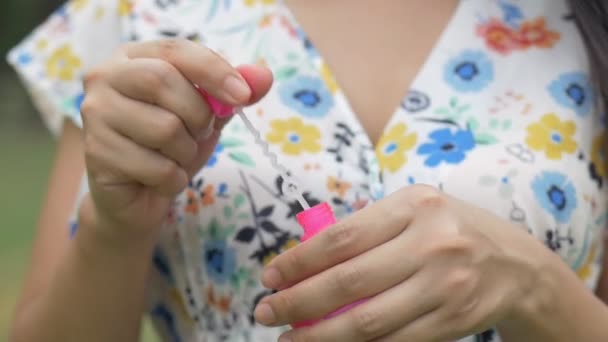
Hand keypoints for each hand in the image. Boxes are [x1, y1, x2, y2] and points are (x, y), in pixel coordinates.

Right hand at [80, 39, 272, 236]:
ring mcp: (95, 115)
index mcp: (133, 57)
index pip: (176, 51)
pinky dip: (173, 179)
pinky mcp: (96, 153)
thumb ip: (233, 95)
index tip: (243, 96)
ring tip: (173, 157)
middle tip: (199, 133)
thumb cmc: (170, 146)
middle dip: (198, 115)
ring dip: (185, 152)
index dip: (214, 71)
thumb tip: (264, 76)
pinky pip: (157, 167)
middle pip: (162, 81)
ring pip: (164, 128)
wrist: (139, 195)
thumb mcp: (207, 116)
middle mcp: (105, 78)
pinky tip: (159, 178)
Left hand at [254, 184, 551, 340]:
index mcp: (414, 206)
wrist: (517, 264)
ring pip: (368, 321)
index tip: (269, 277)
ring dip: (320, 334)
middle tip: (266, 311)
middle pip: (349, 281)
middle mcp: (431, 243)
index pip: (342, 238)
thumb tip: (303, 259)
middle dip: (298, 301)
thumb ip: (367, 228)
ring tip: (288, 337)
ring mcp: (445, 286)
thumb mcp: (414, 211)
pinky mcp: (453, 321)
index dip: (298, 261)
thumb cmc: (450, 230)